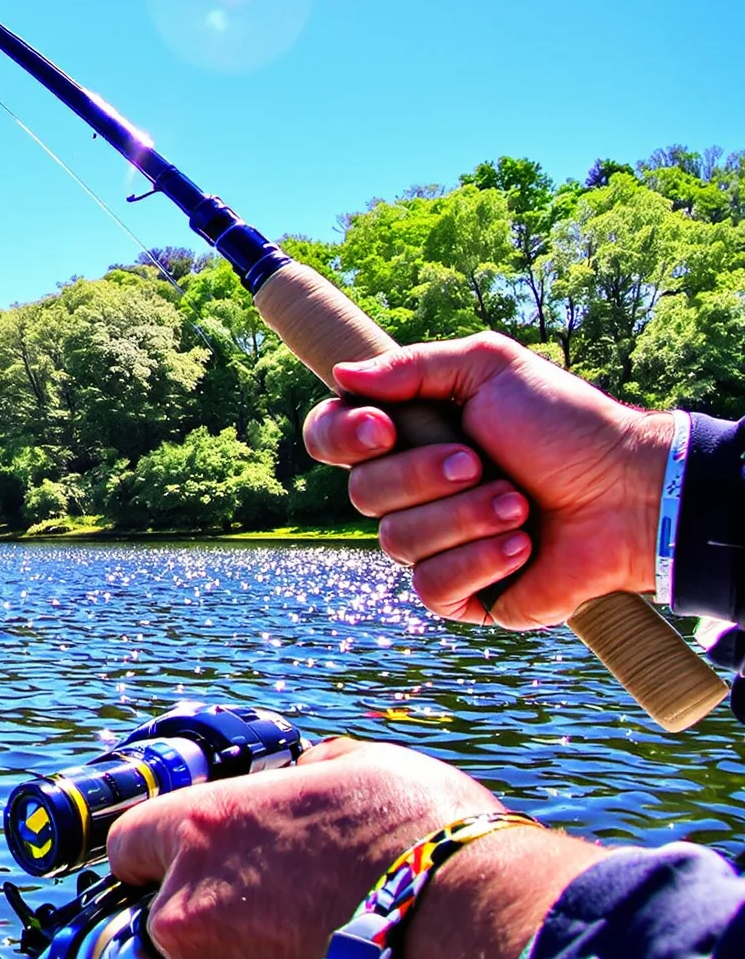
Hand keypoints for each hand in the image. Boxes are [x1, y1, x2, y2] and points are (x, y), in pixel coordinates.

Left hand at [105, 740, 599, 958]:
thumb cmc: (437, 856)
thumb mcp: (365, 771)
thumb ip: (301, 781)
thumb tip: (295, 786)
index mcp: (201, 837)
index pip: (131, 843)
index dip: (162, 853)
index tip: (195, 864)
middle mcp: (185, 923)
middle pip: (171, 928)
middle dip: (221, 928)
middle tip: (297, 929)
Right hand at [301, 334, 672, 628]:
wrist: (629, 493)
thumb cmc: (567, 427)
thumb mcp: (492, 369)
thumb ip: (414, 365)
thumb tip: (341, 375)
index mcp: (408, 436)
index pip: (329, 438)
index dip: (341, 436)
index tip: (385, 429)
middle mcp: (412, 492)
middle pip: (362, 492)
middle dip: (426, 476)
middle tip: (483, 463)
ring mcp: (433, 544)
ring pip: (396, 541)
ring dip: (466, 518)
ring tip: (520, 507)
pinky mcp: (462, 593)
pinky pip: (430, 587)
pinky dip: (478, 562)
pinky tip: (521, 547)